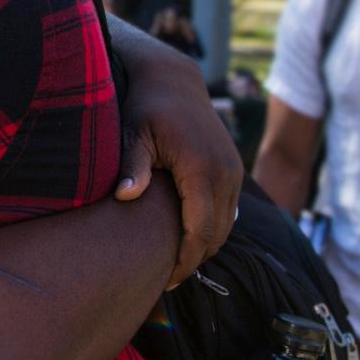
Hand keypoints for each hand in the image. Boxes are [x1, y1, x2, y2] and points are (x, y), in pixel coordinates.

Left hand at [113, 33, 242, 287]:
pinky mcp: (232, 167)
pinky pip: (228, 210)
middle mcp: (225, 172)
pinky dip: (212, 228)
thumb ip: (132, 165)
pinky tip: (187, 239)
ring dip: (204, 246)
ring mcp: (233, 170)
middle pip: (217, 234)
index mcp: (202, 170)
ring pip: (227, 225)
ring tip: (174, 265)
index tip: (164, 282)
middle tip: (165, 281)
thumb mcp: (132, 132)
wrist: (171, 78)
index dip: (185, 261)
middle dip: (194, 260)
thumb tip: (125, 197)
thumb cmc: (145, 106)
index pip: (200, 231)